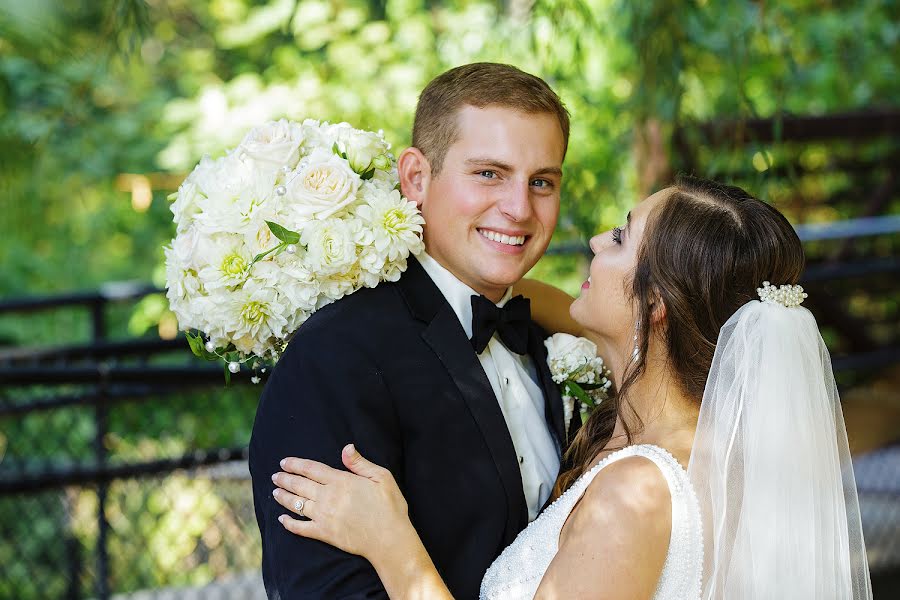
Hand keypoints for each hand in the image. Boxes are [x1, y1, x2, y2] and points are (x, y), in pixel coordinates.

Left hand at [272, 444, 411, 559]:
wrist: (389, 539)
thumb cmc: (389, 507)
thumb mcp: (382, 477)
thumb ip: (360, 463)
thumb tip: (346, 447)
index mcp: (341, 481)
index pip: (311, 469)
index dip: (295, 464)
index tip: (284, 462)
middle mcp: (328, 497)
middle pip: (300, 485)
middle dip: (285, 479)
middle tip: (275, 476)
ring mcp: (324, 516)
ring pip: (296, 504)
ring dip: (283, 497)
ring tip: (274, 492)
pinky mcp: (324, 533)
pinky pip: (300, 528)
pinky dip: (289, 523)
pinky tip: (282, 519)